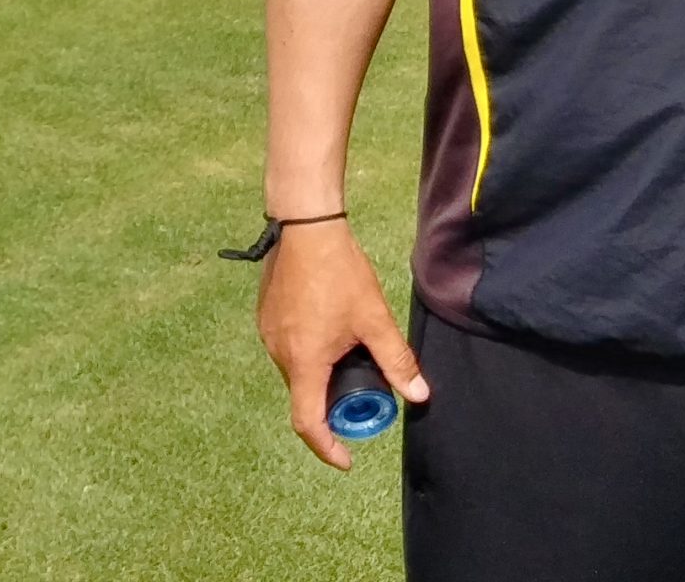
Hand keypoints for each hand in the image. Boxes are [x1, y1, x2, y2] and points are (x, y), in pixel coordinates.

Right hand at [255, 218, 430, 470]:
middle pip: (303, 396)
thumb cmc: (340, 273)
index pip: (308, 422)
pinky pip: (287, 350)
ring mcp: (267, 333)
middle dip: (331, 405)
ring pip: (295, 372)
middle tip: (361, 393)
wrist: (305, 227)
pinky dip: (307, 355)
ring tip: (347, 356)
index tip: (345, 458)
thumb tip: (419, 396)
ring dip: (319, 377)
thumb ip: (397, 360)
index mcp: (305, 361)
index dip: (326, 447)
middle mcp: (279, 353)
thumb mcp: (374, 318)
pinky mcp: (265, 316)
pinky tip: (327, 333)